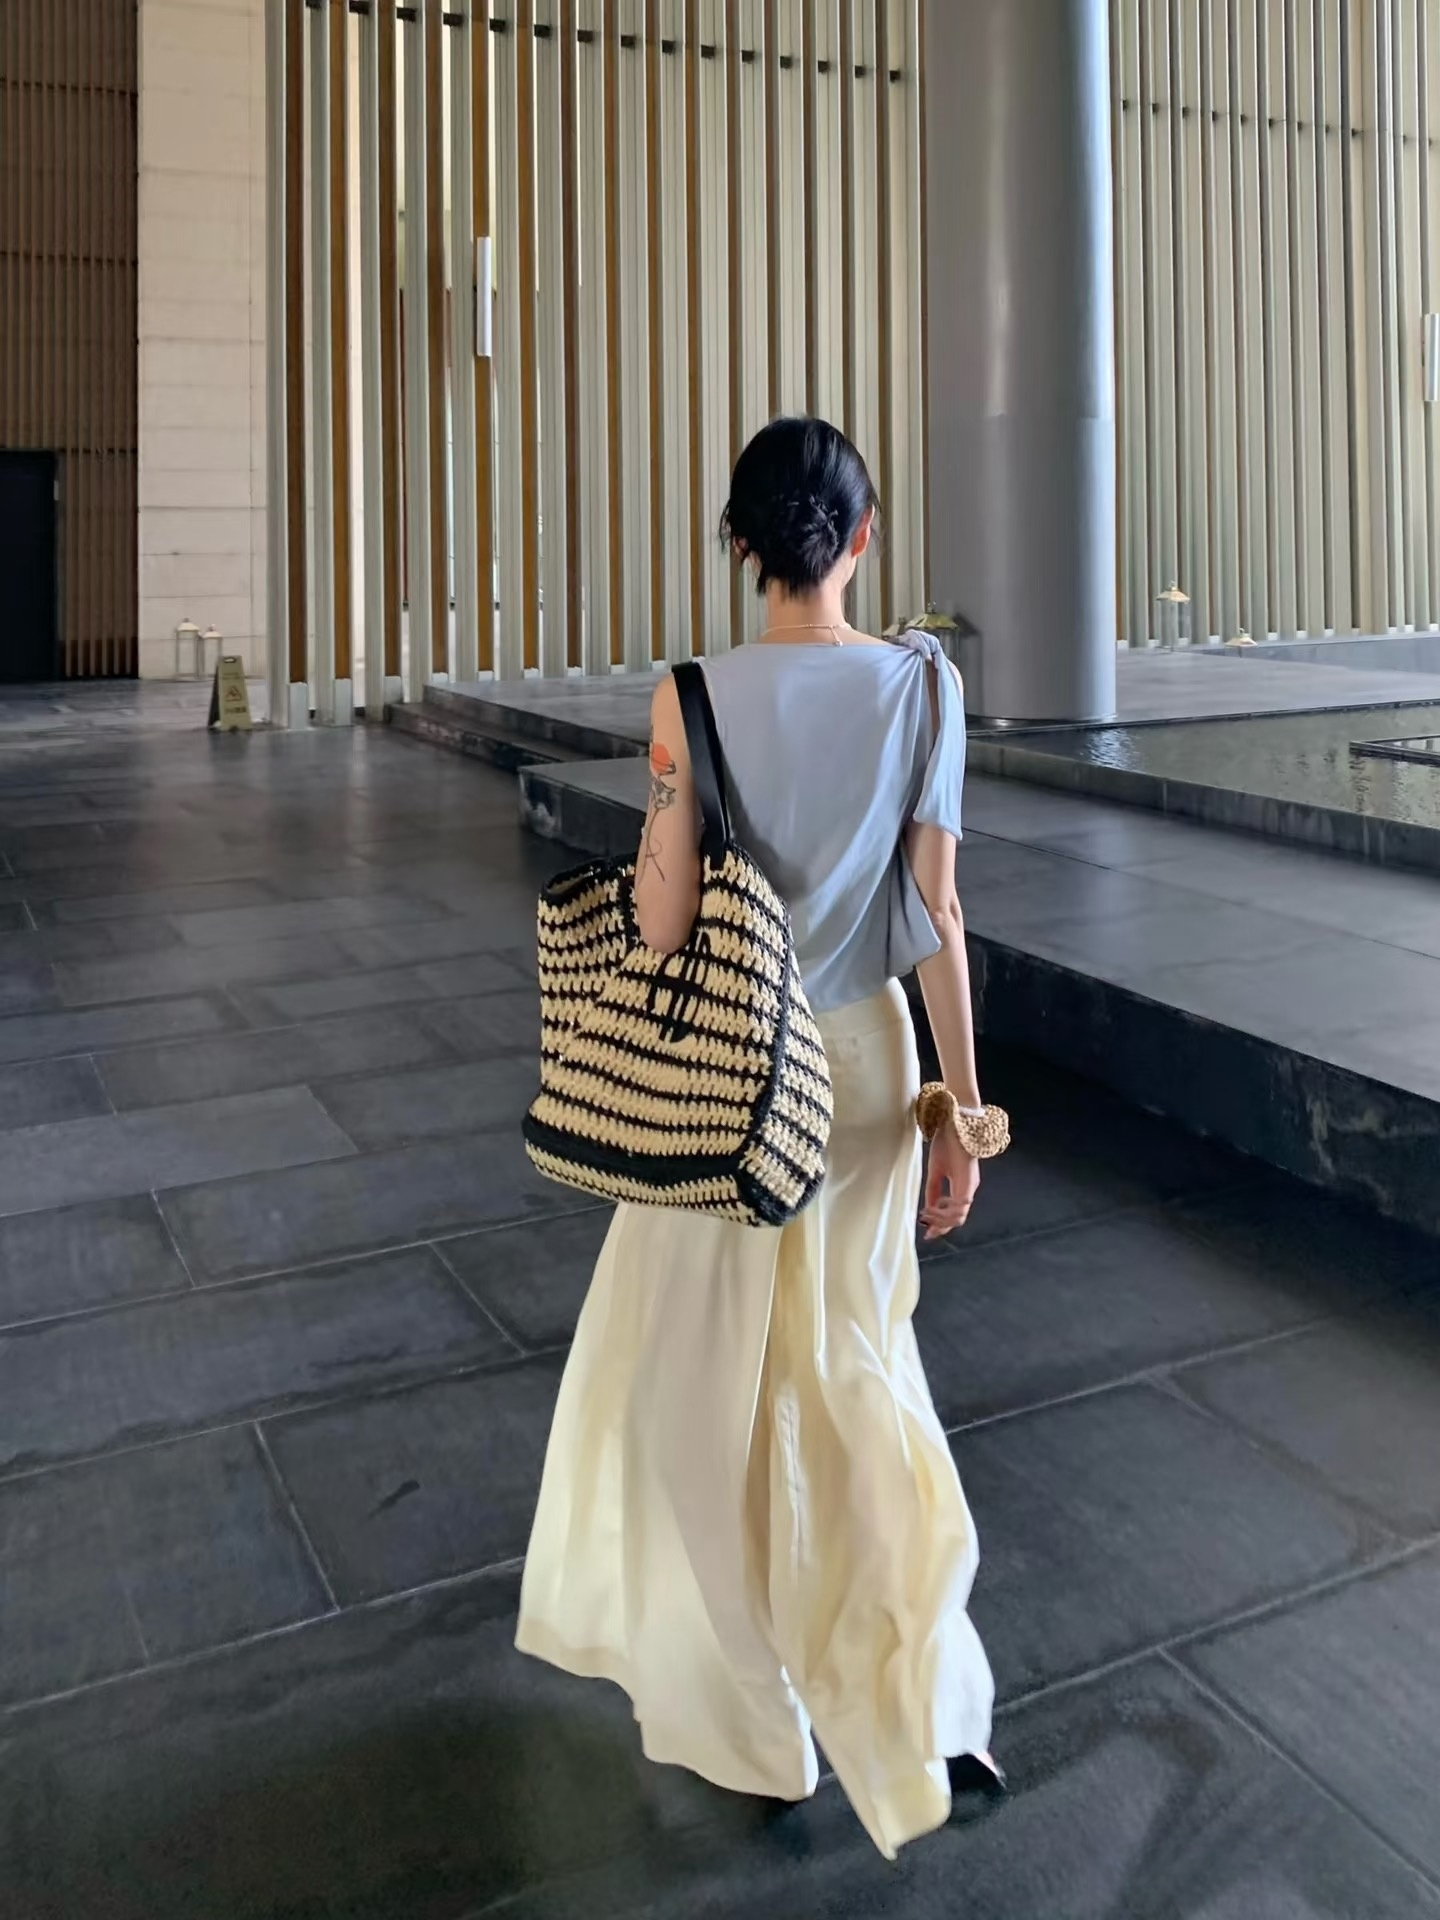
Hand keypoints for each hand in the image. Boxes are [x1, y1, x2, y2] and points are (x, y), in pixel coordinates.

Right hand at [922, 1125, 980, 1240]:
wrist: (955, 1124)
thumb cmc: (946, 1143)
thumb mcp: (935, 1171)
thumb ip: (933, 1190)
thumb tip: (929, 1210)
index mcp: (961, 1187)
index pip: (954, 1214)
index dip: (941, 1225)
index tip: (927, 1232)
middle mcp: (968, 1190)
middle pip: (958, 1219)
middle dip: (940, 1226)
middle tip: (925, 1227)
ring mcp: (970, 1187)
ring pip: (959, 1216)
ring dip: (941, 1219)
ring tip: (925, 1212)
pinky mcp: (968, 1183)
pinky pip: (960, 1206)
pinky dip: (945, 1210)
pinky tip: (933, 1205)